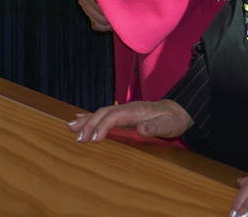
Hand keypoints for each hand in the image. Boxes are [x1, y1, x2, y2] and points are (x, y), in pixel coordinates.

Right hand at [68, 99, 192, 143]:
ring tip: (70, 127)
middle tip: (77, 138)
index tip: (93, 139)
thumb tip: (142, 129)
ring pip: (100, 113)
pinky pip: (103, 115)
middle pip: (103, 113)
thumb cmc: (172, 120)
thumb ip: (155, 127)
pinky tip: (80, 120)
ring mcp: (123, 111)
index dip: (102, 126)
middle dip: (89, 124)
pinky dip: (90, 118)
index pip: (114, 117)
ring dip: (85, 120)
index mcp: (135, 111)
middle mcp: (126, 108)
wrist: (177, 112)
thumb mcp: (168, 125)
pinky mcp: (122, 116)